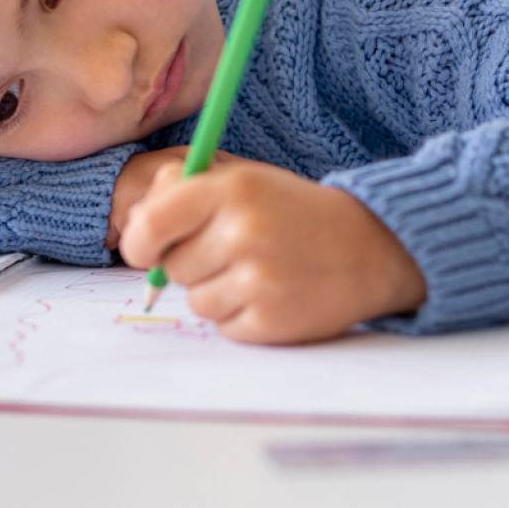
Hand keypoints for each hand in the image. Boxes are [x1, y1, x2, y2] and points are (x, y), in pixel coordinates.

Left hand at [117, 157, 427, 344]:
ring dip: (216, 292)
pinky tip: (272, 294)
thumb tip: (136, 224)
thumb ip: (187, 191)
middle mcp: (243, 231)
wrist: (371, 247)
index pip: (152, 221)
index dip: (139, 240)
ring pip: (195, 301)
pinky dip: (240, 316)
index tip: (145, 247)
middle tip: (233, 252)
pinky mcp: (271, 320)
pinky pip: (223, 327)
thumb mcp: (245, 181)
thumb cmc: (295, 212)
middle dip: (192, 263)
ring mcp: (259, 279)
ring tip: (258, 272)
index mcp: (232, 189)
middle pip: (171, 267)